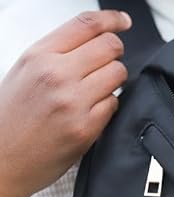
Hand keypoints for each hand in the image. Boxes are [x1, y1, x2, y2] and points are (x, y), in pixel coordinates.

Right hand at [0, 10, 131, 196]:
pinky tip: (90, 111)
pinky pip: (115, 104)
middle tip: (106, 64)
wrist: (2, 160)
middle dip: (114, 53)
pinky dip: (108, 105)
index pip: (86, 25)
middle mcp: (57, 75)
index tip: (123, 21)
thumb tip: (94, 39)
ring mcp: (74, 102)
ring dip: (113, 80)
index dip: (112, 19)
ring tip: (95, 90)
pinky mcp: (87, 127)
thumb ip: (57, 53)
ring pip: (118, 74)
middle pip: (110, 47)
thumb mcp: (25, 72)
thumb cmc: (11, 117)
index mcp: (39, 56)